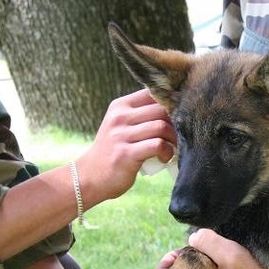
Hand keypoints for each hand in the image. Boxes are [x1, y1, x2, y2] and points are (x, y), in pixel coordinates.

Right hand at [76, 88, 176, 206]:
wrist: (90, 176)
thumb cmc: (113, 150)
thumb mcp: (121, 125)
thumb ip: (141, 115)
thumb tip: (176, 108)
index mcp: (120, 105)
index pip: (152, 92)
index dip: (171, 103)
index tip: (178, 117)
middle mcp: (120, 117)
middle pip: (161, 109)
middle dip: (175, 123)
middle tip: (177, 136)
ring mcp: (121, 135)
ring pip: (161, 126)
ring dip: (173, 139)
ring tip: (171, 148)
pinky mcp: (126, 153)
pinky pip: (157, 145)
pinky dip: (167, 152)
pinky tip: (164, 158)